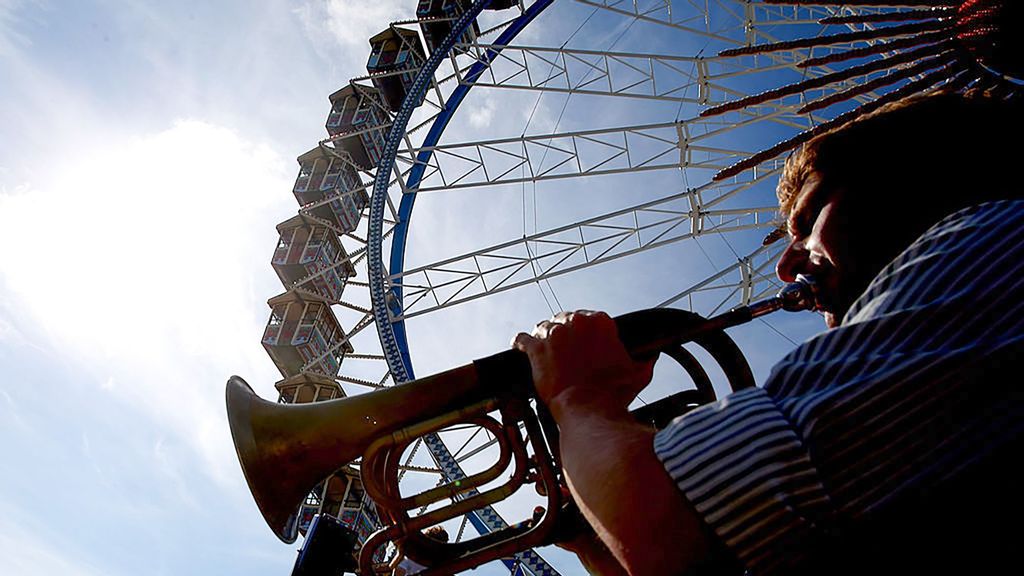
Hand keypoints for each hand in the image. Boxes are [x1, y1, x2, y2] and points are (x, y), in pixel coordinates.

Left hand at [512, 310, 653, 421]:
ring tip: (544, 350)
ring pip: (543, 328)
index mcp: (600, 322)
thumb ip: (645, 361)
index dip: (582, 332)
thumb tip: (651, 358)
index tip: (581, 343)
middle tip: (563, 350)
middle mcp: (576, 322)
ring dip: (543, 337)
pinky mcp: (536, 349)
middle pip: (563, 320)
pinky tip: (519, 346)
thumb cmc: (613, 392)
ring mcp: (554, 334)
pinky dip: (520, 343)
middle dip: (563, 333)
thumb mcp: (638, 374)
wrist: (589, 407)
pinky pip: (522, 339)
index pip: (587, 318)